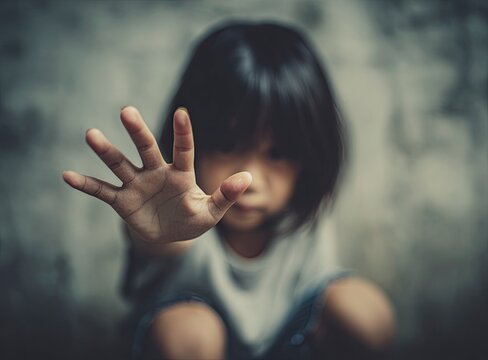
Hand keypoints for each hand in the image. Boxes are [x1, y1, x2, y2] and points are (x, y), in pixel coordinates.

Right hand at [63, 106, 251, 242]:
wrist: (169, 235)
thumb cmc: (193, 220)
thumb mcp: (211, 212)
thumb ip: (226, 196)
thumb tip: (247, 177)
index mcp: (181, 174)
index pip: (183, 150)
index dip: (183, 133)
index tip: (182, 112)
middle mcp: (156, 173)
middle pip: (146, 148)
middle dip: (138, 130)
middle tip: (127, 111)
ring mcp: (137, 185)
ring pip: (120, 164)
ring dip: (106, 151)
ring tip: (91, 134)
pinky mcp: (122, 201)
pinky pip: (102, 190)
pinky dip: (86, 184)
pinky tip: (67, 175)